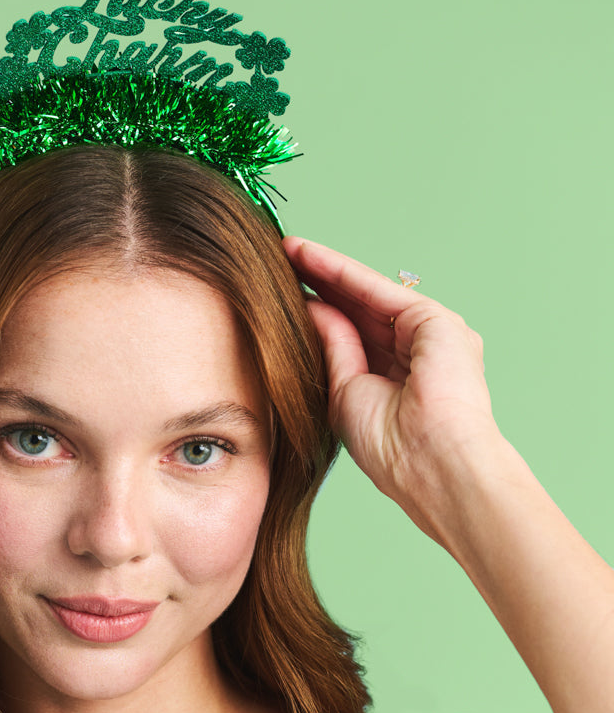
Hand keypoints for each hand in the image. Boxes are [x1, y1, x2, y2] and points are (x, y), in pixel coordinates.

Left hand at [282, 236, 500, 530]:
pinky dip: (341, 271)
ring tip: (286, 249)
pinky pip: (377, 289)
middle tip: (278, 257)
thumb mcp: (344, 391)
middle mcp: (416, 350)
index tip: (280, 291)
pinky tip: (308, 256)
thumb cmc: (388, 446)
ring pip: (365, 293)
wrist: (429, 463)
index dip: (317, 310)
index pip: (350, 332)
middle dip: (318, 283)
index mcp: (396, 376)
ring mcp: (428, 334)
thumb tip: (311, 307)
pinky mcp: (435, 320)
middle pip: (357, 307)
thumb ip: (332, 346)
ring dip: (324, 269)